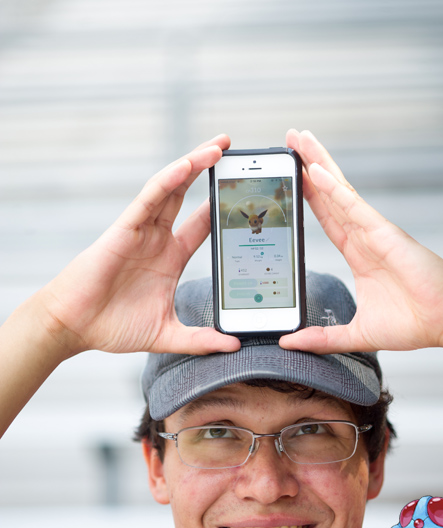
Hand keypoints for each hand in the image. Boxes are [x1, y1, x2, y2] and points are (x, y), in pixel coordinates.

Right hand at [37, 136, 240, 356]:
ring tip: (219, 146)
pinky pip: (148, 199)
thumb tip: (235, 346)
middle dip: (210, 171)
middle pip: (189, 195)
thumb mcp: (168, 334)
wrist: (75, 327)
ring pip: (171, 188)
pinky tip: (187, 165)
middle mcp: (158, 238)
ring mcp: (142, 231)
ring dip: (194, 164)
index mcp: (171, 257)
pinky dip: (167, 181)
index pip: (202, 224)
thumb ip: (201, 339)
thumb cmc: (114, 326)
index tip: (246, 192)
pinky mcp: (124, 229)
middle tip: (234, 151)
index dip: (221, 207)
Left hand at [281, 129, 442, 355]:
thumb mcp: (355, 334)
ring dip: (317, 163)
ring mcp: (374, 231)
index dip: (306, 197)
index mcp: (358, 253)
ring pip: (338, 191)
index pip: (325, 218)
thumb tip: (288, 342)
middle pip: (328, 195)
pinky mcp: (384, 233)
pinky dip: (333, 187)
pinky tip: (315, 169)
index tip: (288, 180)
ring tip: (297, 139)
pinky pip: (353, 205)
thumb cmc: (413, 323)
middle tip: (288, 142)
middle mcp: (364, 236)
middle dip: (308, 167)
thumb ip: (321, 338)